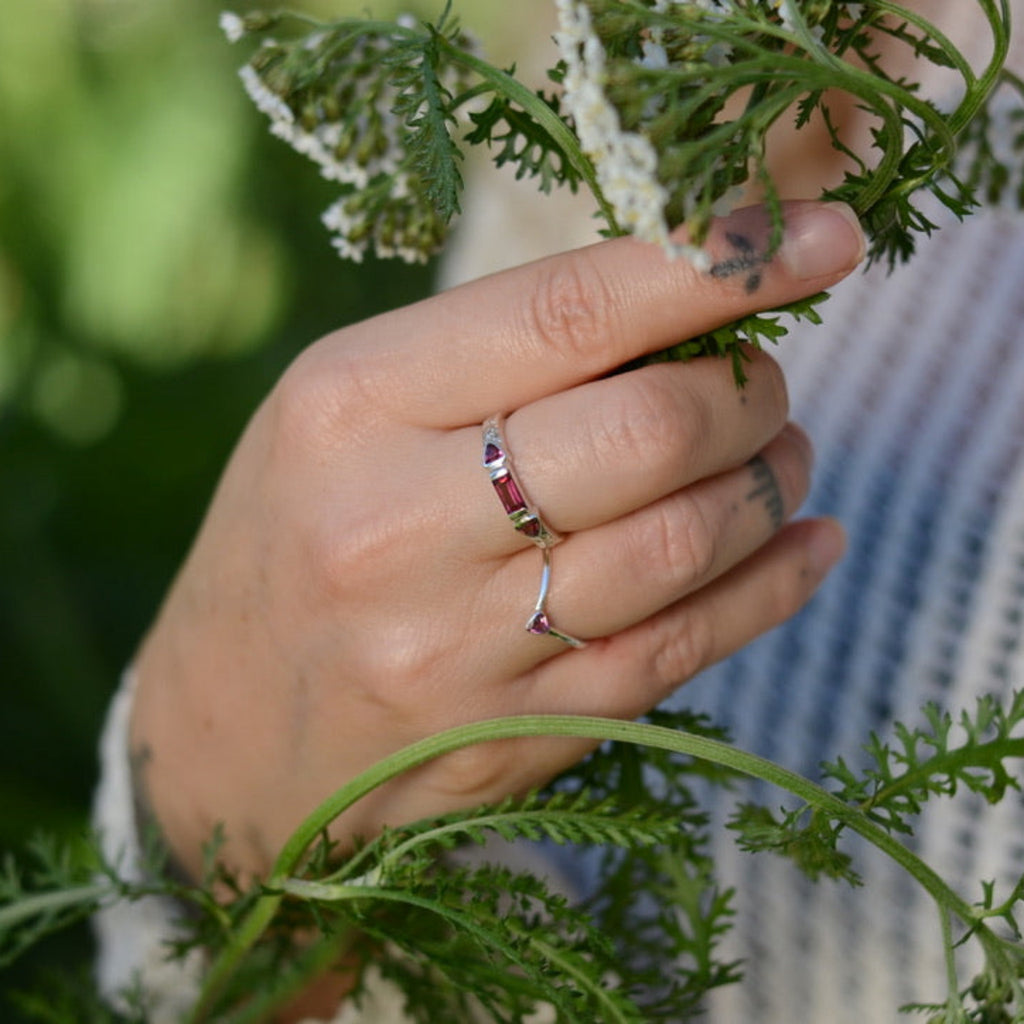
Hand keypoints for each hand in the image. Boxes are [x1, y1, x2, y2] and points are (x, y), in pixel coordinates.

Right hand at [130, 200, 862, 881]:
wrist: (229, 727)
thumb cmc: (298, 533)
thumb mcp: (350, 409)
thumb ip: (497, 354)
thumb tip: (686, 304)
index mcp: (352, 406)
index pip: (568, 313)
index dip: (715, 268)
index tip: (820, 242)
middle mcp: (398, 527)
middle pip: (647, 432)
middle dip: (749, 393)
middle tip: (764, 384)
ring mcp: (459, 647)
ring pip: (681, 545)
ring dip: (769, 485)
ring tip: (780, 457)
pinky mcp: (515, 733)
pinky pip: (681, 651)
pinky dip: (773, 586)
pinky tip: (807, 544)